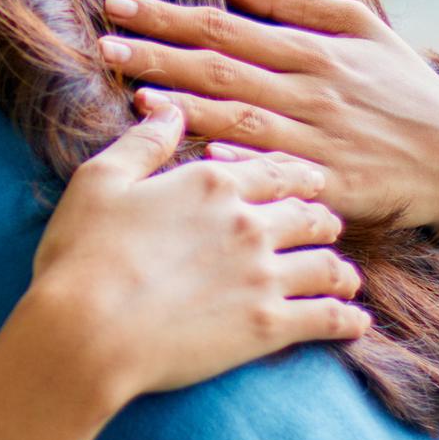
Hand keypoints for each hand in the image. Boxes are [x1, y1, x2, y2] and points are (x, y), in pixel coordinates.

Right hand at [27, 92, 369, 405]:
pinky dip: (347, 320)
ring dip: (340, 269)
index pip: (273, 170)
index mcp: (212, 183)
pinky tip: (356, 322)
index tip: (306, 181)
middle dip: (321, 218)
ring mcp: (264, 274)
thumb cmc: (83, 254)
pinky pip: (328, 318)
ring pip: (328, 263)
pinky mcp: (269, 325)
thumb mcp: (100, 180)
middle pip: (309, 213)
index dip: (293, 176)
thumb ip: (143, 143)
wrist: (86, 330)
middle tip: (327, 226)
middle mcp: (250, 222)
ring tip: (346, 277)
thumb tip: (171, 109)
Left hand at [96, 0, 438, 311]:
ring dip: (188, 106)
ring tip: (137, 95)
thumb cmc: (402, 87)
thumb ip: (292, 1)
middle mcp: (312, 90)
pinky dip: (243, 161)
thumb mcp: (361, 27)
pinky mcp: (333, 184)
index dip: (167, 16)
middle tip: (104, 45)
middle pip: (222, 68)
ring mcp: (321, 138)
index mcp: (312, 49)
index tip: (115, 6)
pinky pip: (280, 172)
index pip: (223, 26)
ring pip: (243, 118)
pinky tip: (202, 156)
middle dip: (159, 55)